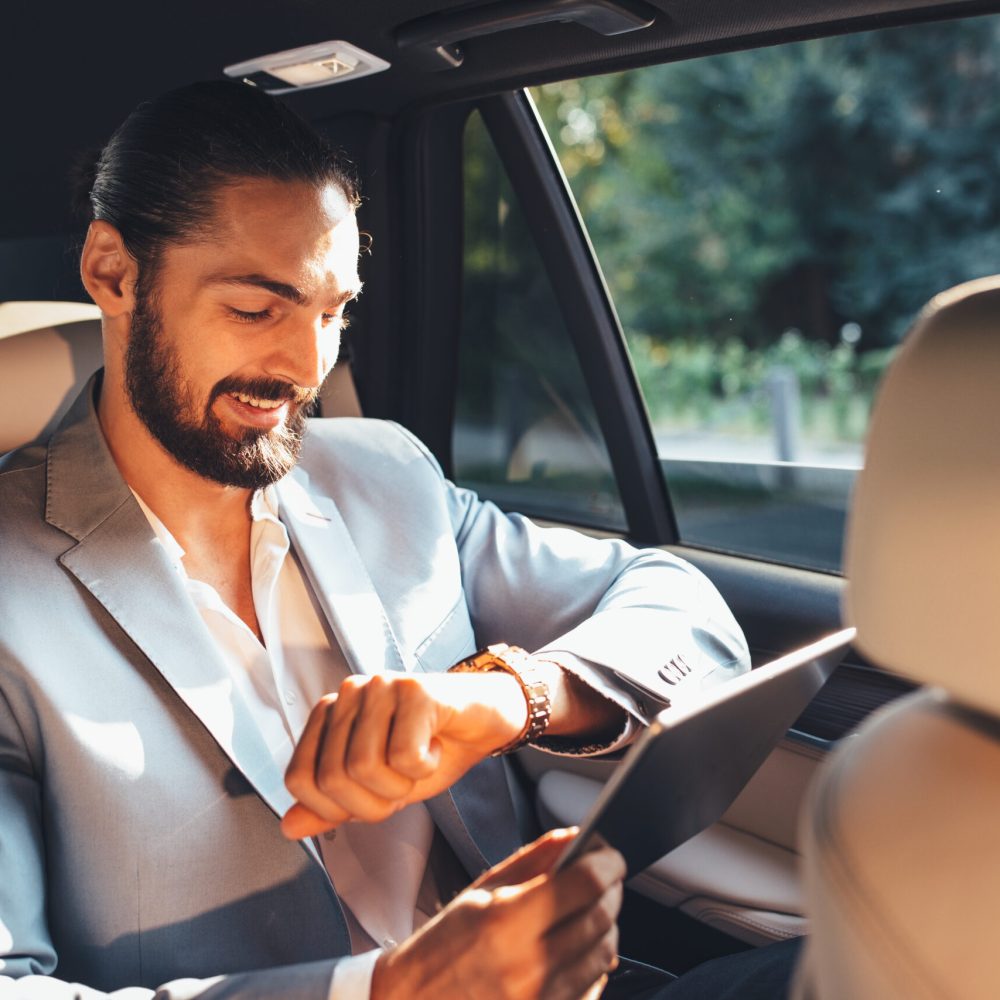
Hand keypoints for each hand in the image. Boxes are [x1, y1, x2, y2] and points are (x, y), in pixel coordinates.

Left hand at [282, 671, 527, 837]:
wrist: (487, 719)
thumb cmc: (432, 749)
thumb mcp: (380, 788)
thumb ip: (333, 807)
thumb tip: (288, 827)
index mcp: (330, 714)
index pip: (299, 779)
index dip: (335, 809)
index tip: (374, 798)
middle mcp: (348, 694)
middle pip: (332, 778)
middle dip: (374, 802)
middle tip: (405, 783)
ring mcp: (379, 686)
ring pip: (364, 768)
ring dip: (402, 785)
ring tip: (422, 762)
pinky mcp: (414, 689)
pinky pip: (404, 755)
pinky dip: (426, 767)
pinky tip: (437, 746)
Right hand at [372, 828, 624, 999]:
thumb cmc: (442, 948)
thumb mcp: (480, 891)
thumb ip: (533, 860)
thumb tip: (576, 836)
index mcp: (506, 921)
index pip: (585, 884)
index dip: (608, 863)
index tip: (612, 855)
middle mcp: (529, 966)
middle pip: (602, 918)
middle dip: (611, 891)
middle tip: (605, 877)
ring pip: (604, 955)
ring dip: (606, 926)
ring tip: (590, 910)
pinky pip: (592, 989)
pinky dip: (593, 963)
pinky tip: (577, 948)